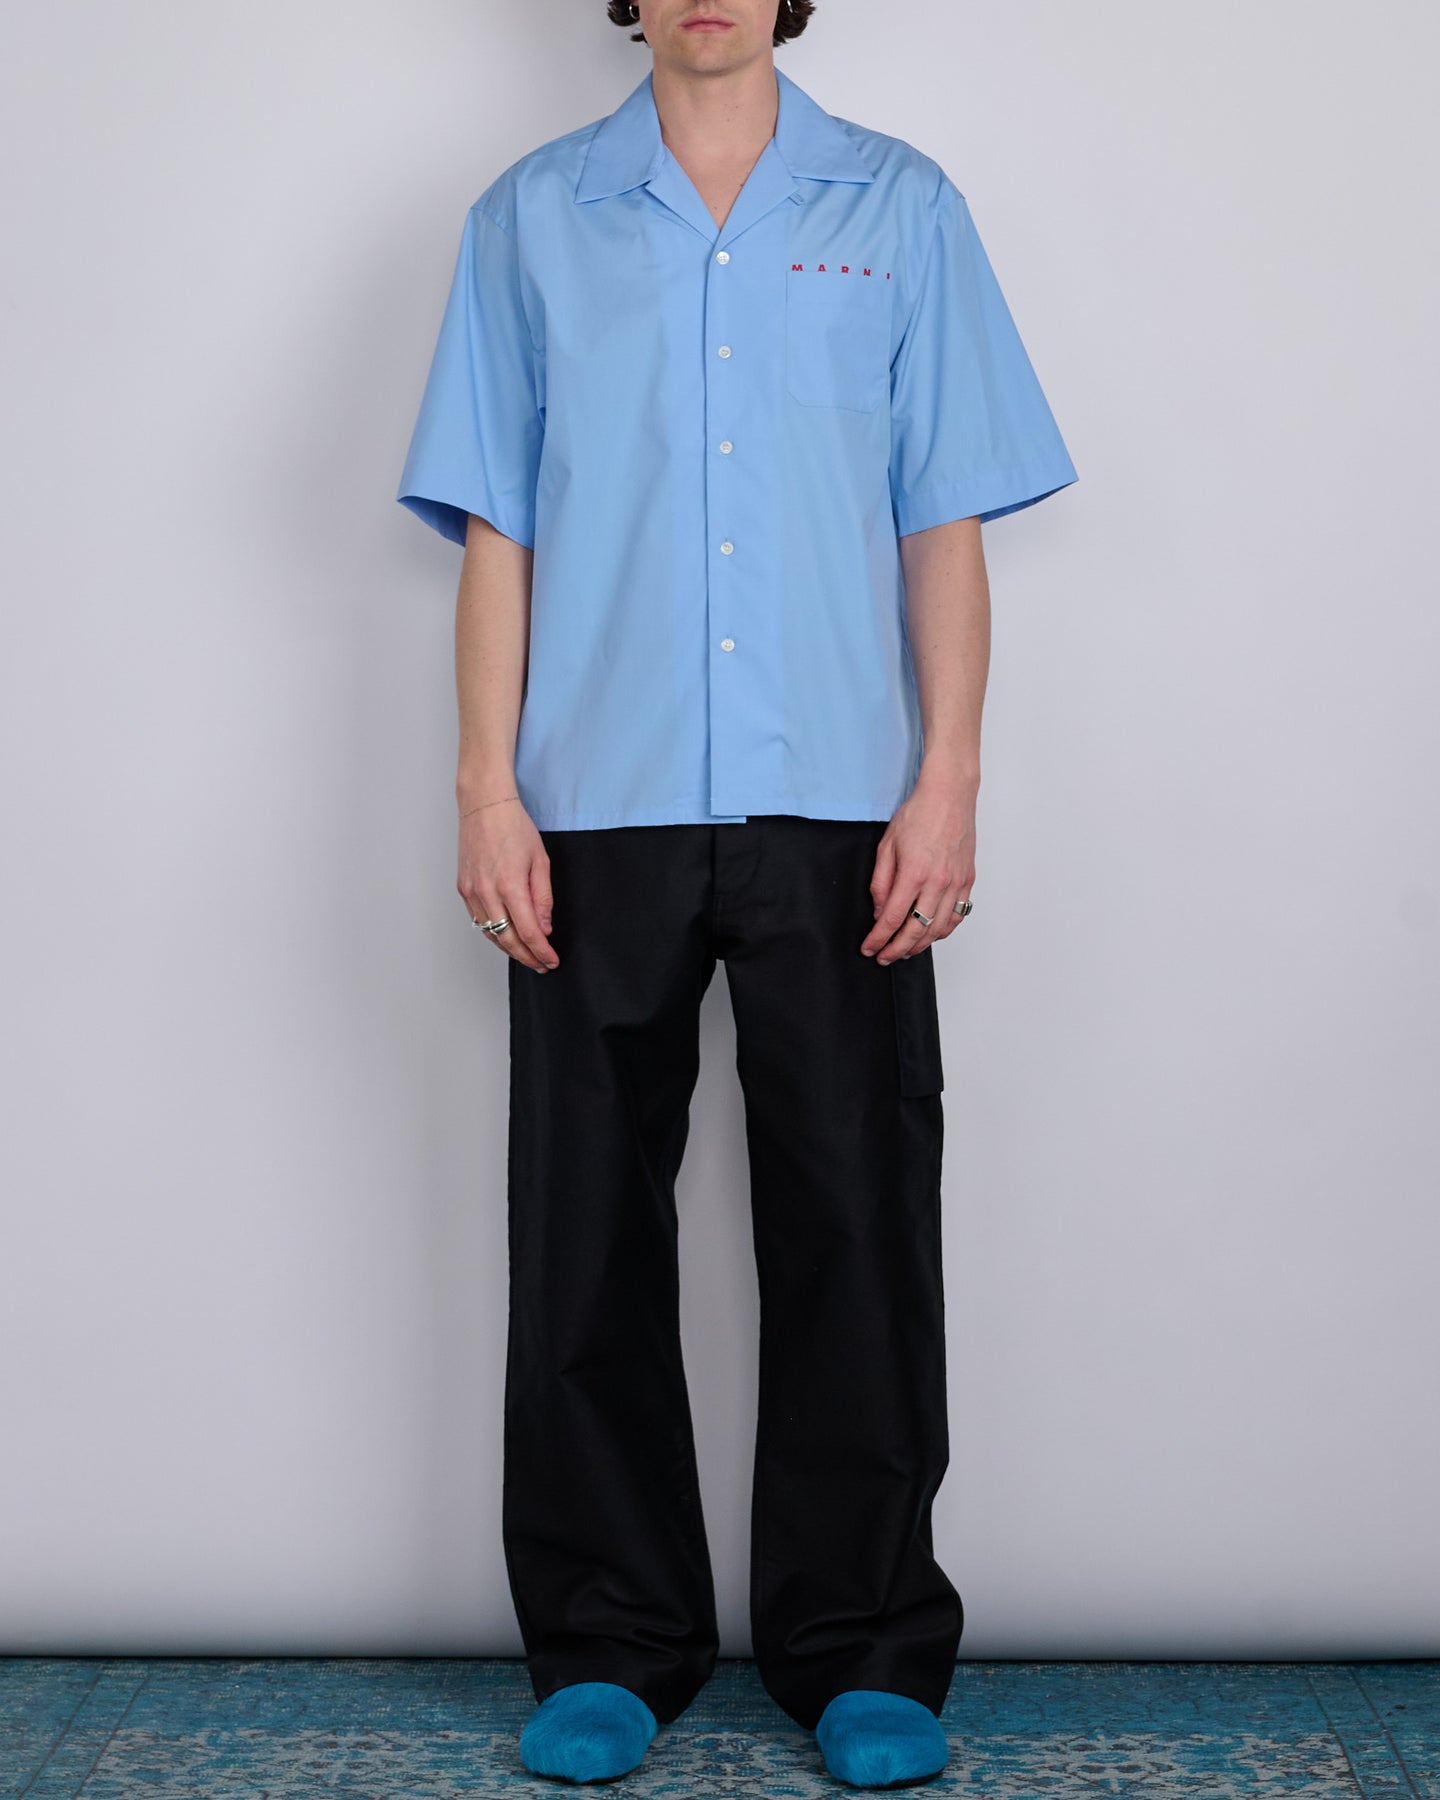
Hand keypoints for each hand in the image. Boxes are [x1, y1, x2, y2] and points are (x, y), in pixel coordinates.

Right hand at [457, 795, 558, 972]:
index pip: (529, 932)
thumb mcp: (541, 861)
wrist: (485, 806)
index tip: (551, 961)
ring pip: (491, 934)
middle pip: (508, 940)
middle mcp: (487, 892)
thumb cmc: (514, 827)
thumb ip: (543, 898)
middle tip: (542, 965)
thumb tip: (545, 927)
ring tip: (527, 955)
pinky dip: (494, 933)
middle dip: (527, 957)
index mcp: (511, 885)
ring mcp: (472, 892)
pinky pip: (479, 921)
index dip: (542, 952)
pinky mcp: (463, 889)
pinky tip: (506, 936)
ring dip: (510, 949)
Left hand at [862, 774, 976, 963]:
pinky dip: (943, 930)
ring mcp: (956, 883)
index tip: (869, 948)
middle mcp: (938, 883)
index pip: (892, 919)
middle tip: (884, 957)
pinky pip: (957, 916)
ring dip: (920, 945)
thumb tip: (880, 910)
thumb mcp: (887, 845)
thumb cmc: (918, 814)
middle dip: (897, 950)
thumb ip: (881, 881)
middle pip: (916, 931)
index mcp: (914, 874)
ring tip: (905, 950)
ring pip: (938, 929)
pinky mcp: (967, 880)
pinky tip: (931, 934)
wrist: (949, 795)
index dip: (878, 939)